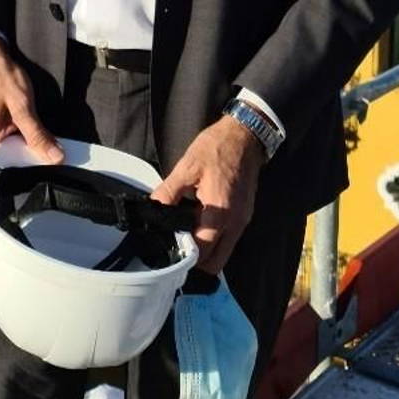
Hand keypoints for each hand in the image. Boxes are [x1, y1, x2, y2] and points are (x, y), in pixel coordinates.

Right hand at [0, 36, 63, 163]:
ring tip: (43, 131)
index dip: (39, 158)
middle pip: (16, 157)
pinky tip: (32, 124)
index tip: (59, 155)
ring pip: (16, 147)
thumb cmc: (1, 76)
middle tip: (56, 143)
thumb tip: (56, 158)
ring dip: (31, 139)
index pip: (17, 162)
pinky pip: (11, 138)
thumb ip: (37, 134)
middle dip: (36, 148)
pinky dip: (24, 133)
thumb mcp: (22, 105)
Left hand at [152, 118, 263, 275]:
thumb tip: (153, 208)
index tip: (170, 249)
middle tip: (178, 247)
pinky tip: (199, 220)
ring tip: (187, 232)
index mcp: (220, 214)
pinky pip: (230, 237)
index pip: (202, 253)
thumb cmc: (217, 148)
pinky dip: (215, 237)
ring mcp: (243, 220)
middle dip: (197, 262)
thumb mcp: (186, 168)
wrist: (244, 136)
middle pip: (216, 263)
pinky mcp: (244, 214)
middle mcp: (235, 222)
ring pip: (224, 251)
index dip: (184, 256)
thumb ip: (168, 193)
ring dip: (207, 249)